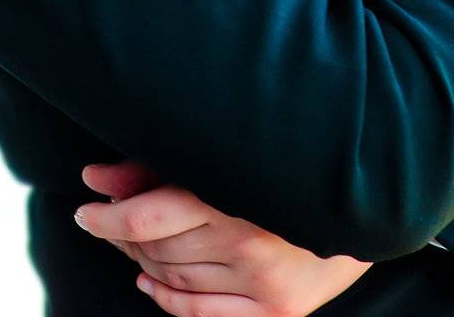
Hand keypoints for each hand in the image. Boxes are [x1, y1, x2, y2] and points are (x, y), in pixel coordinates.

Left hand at [75, 159, 373, 315]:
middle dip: (122, 232)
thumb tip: (96, 177)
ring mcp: (263, 285)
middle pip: (157, 249)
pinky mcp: (277, 312)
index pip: (147, 219)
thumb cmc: (288, 159)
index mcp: (237, 194)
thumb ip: (159, 166)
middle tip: (106, 216)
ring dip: (141, 259)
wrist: (368, 197)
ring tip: (129, 241)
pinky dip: (165, 297)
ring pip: (174, 278)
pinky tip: (150, 278)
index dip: (106, 216)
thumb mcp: (223, 151)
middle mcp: (250, 244)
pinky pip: (199, 313)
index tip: (86, 208)